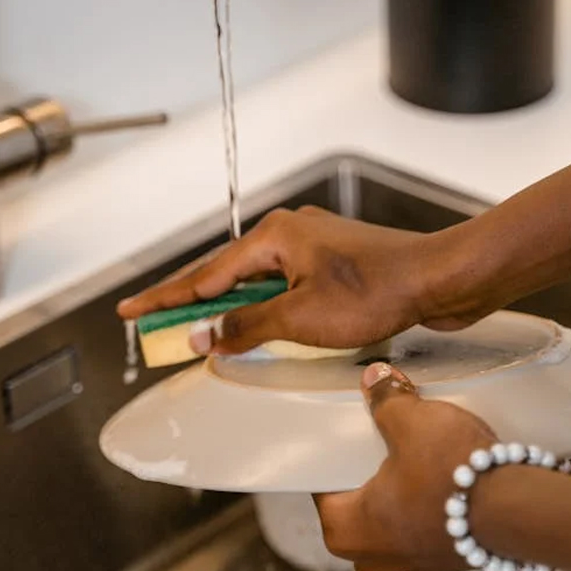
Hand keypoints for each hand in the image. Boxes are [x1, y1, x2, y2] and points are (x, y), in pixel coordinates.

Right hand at [116, 206, 472, 354]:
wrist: (440, 279)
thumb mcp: (300, 318)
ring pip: (256, 282)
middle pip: (225, 274)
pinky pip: (284, 288)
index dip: (165, 299)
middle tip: (154, 325)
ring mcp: (315, 248)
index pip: (204, 274)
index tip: (130, 311)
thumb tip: (204, 337)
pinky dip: (263, 309)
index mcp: (275, 236)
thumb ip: (246, 326)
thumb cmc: (379, 291)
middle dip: (190, 303)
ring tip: (197, 332)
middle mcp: (291, 234)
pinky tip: (257, 327)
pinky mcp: (337, 267)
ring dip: (229, 309)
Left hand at [315, 362, 498, 570]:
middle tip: (376, 459)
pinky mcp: (453, 562)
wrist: (516, 508)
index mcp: (350, 530)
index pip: (323, 498)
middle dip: (365, 493)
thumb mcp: (412, 422)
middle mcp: (379, 558)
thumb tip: (374, 378)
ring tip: (414, 473)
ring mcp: (419, 566)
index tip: (342, 447)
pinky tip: (447, 489)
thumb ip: (387, 399)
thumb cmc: (450, 473)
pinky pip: (430, 539)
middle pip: (357, 523)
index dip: (331, 469)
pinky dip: (433, 517)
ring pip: (394, 537)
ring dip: (399, 510)